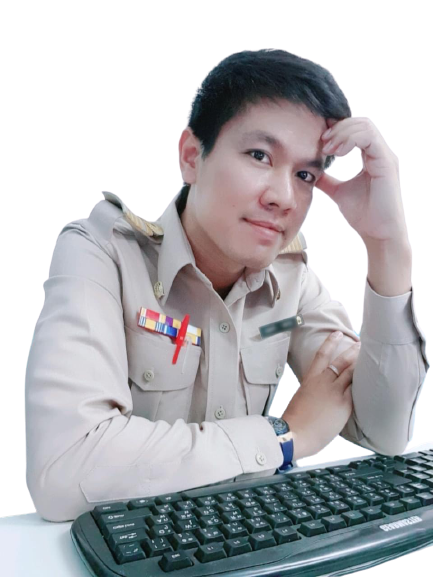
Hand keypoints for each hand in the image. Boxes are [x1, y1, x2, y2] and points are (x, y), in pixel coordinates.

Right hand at [282, 333, 360, 458]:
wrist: (296, 434)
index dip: (330, 342)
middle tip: (361, 343)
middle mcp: (324, 382)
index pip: (322, 355)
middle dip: (353, 351)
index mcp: (310, 379)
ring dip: (361, 365)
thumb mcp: (301, 398)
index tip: (337, 333)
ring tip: (370, 358)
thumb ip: (313, 391)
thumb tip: (322, 393)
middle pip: (342, 361)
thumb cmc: (294, 420)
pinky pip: (356, 392)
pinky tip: (371, 383)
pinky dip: (363, 386)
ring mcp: (335, 393)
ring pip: (352, 373)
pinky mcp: (344, 405)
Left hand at [315, 117, 408, 245]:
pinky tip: (337, 153)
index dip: (336, 129)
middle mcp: (380, 152)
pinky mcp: (387, 162)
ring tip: (327, 149)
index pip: (355, 128)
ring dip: (341, 133)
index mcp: (371, 155)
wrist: (377, 233)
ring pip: (364, 125)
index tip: (318, 140)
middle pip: (360, 122)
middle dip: (337, 128)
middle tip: (321, 143)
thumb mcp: (337, 192)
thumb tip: (311, 171)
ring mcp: (385, 155)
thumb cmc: (363, 214)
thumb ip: (326, 179)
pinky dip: (350, 140)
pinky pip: (369, 138)